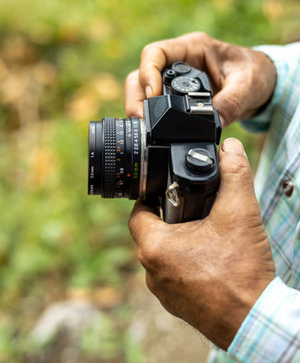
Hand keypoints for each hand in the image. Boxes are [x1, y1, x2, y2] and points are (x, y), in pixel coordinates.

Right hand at [125, 32, 275, 126]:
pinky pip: (152, 105)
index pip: (156, 52)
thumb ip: (231, 103)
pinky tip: (153, 130)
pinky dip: (149, 117)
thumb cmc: (254, 74)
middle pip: (141, 75)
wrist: (260, 83)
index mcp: (193, 48)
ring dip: (139, 108)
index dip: (147, 72)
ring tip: (145, 129)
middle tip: (142, 120)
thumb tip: (212, 124)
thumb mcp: (248, 86)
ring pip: (141, 90)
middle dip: (137, 98)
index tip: (151, 95)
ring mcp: (173, 79)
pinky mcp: (173, 96)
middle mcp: (177, 61)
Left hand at [128, 138, 275, 349]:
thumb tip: (229, 148)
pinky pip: (172, 274)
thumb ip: (234, 174)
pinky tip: (207, 257)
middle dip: (168, 217)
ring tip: (202, 231)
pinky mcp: (176, 304)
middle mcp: (152, 271)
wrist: (255, 321)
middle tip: (190, 207)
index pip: (138, 211)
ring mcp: (163, 291)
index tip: (165, 188)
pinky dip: (184, 262)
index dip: (150, 196)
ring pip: (161, 254)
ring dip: (177, 241)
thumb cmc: (242, 272)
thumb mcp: (240, 213)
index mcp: (156, 247)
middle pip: (150, 232)